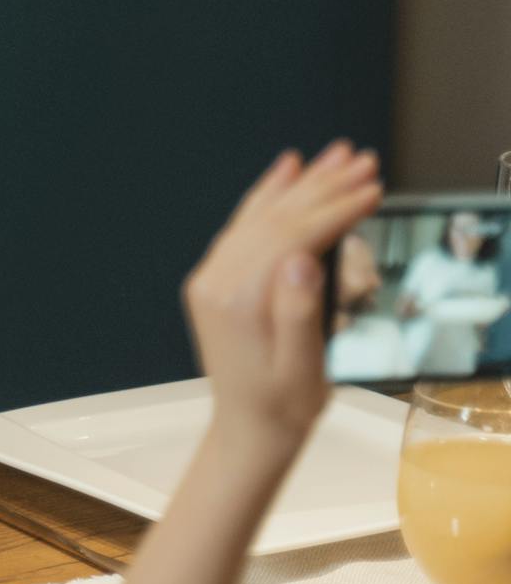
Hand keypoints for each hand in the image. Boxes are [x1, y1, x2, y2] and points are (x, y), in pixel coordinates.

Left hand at [182, 142, 382, 462]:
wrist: (247, 429)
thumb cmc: (284, 406)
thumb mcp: (303, 371)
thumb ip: (301, 313)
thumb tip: (303, 259)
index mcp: (240, 302)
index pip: (292, 237)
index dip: (335, 209)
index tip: (371, 189)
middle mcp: (218, 280)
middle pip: (276, 216)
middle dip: (324, 184)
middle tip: (362, 159)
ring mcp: (212, 274)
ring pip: (260, 213)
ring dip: (302, 181)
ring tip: (336, 155)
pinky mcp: (216, 275)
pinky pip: (243, 223)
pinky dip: (267, 193)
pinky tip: (288, 170)